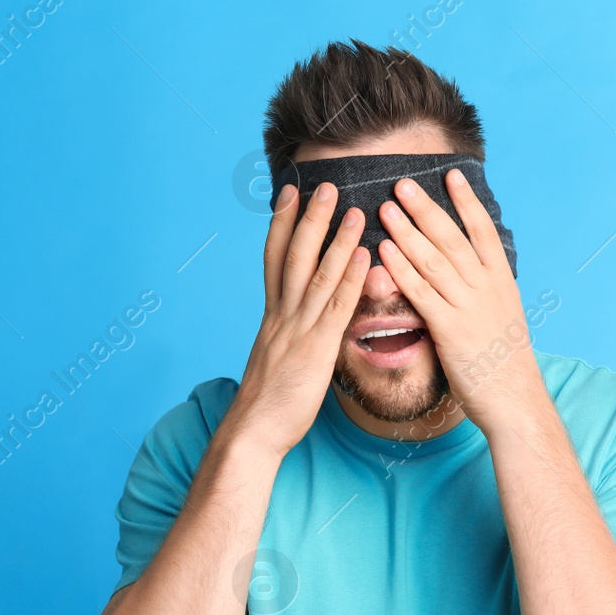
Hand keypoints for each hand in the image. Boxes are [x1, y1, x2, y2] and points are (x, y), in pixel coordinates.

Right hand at [224, 181, 370, 460]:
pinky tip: (362, 256)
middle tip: (323, 184)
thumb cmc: (268, 402)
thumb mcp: (276, 358)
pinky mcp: (315, 350)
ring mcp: (297, 330)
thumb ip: (290, 334)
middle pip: (292, 256)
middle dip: (308, 218)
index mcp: (273, 316)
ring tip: (352, 208)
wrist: (253, 430)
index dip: (281, 223)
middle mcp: (282, 315)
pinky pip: (334, 308)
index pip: (274, 259)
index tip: (289, 192)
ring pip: (316, 274)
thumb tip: (301, 324)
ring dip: (335, 239)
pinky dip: (348, 278)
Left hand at [374, 169, 543, 433]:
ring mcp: (469, 307)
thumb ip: (482, 291)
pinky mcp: (450, 329)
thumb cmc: (503, 362)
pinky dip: (402, 269)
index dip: (466, 201)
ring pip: (434, 260)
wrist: (515, 400)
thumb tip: (470, 271)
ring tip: (386, 207)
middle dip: (426, 208)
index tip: (451, 174)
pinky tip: (384, 252)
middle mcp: (487, 287)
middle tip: (401, 183)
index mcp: (500, 281)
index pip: (482, 231)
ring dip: (407, 231)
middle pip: (453, 238)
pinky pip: (422, 292)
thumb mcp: (501, 316)